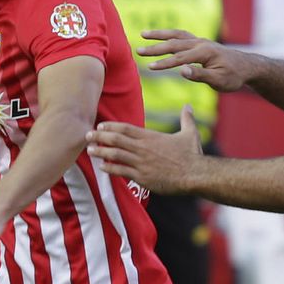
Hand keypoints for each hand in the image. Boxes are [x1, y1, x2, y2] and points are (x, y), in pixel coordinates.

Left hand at [86, 105, 203, 194]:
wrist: (195, 174)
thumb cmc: (192, 155)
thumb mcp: (190, 133)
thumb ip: (186, 119)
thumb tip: (188, 106)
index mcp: (151, 137)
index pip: (125, 128)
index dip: (110, 126)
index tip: (100, 125)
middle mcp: (143, 148)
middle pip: (116, 139)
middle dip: (99, 136)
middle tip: (88, 135)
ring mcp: (141, 163)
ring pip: (115, 155)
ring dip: (100, 152)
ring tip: (89, 150)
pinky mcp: (142, 177)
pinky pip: (121, 172)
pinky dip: (110, 169)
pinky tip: (102, 167)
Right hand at [138, 29, 252, 91]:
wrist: (246, 67)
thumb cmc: (233, 76)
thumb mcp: (218, 80)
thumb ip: (200, 75)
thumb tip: (182, 71)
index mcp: (205, 53)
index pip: (180, 59)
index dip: (164, 63)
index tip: (149, 67)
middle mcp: (201, 43)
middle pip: (174, 43)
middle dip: (155, 47)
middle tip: (138, 50)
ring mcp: (200, 41)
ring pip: (176, 35)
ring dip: (159, 34)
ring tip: (143, 34)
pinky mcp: (200, 42)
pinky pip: (181, 35)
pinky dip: (169, 34)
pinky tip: (160, 36)